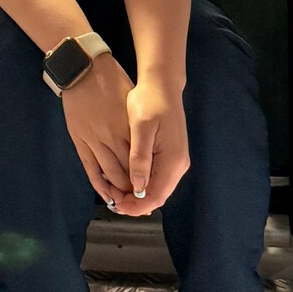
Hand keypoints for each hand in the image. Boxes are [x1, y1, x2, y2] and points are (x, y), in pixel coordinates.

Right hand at [59, 53, 138, 204]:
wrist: (84, 67)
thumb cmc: (114, 83)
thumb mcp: (134, 106)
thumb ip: (142, 133)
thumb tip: (152, 159)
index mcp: (130, 128)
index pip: (144, 166)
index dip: (149, 185)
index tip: (153, 196)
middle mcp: (114, 137)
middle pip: (129, 174)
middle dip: (136, 193)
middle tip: (141, 204)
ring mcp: (95, 139)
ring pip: (111, 174)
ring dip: (119, 191)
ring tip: (126, 201)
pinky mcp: (80, 139)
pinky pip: (91, 169)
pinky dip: (101, 185)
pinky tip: (107, 194)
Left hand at [110, 72, 189, 216]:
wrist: (162, 85)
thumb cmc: (149, 101)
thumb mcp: (141, 127)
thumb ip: (140, 158)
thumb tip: (137, 187)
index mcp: (172, 160)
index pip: (155, 196)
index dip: (135, 206)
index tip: (116, 206)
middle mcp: (178, 165)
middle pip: (158, 196)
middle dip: (135, 204)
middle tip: (113, 202)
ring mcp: (176, 160)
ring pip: (158, 189)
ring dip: (139, 195)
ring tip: (117, 194)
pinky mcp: (171, 155)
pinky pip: (158, 178)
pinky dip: (143, 184)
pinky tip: (128, 181)